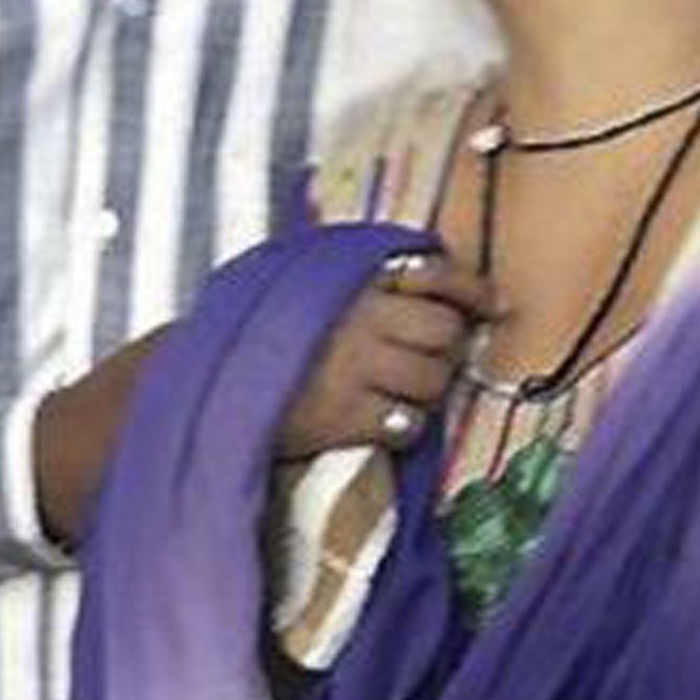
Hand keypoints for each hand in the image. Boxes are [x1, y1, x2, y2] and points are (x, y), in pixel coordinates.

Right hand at [277, 252, 494, 459]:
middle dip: (446, 348)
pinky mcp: (341, 415)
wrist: (207, 387)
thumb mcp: (312, 286)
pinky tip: (382, 420)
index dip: (472, 290)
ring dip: (427, 390)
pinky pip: (408, 422)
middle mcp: (359, 318)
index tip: (492, 305)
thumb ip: (371, 280)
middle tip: (426, 359)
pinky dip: (405, 425)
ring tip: (397, 391)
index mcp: (352, 280)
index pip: (436, 273)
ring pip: (433, 379)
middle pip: (446, 331)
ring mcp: (351, 366)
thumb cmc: (270, 337)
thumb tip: (447, 284)